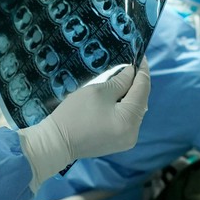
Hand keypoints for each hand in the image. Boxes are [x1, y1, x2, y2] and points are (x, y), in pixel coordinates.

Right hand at [18, 58, 150, 191]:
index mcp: (130, 120)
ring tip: (124, 80)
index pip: (143, 89)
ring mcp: (127, 140)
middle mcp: (134, 133)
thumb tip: (132, 72)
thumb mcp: (98, 91)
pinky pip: (127, 121)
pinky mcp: (118, 143)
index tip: (141, 56)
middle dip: (137, 84)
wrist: (56, 142)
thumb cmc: (75, 114)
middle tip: (131, 67)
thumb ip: (119, 81)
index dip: (142, 71)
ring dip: (131, 96)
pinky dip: (124, 108)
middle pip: (141, 102)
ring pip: (135, 112)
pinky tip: (117, 99)